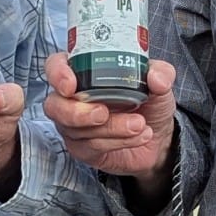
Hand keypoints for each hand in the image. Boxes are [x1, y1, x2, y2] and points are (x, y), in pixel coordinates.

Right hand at [40, 52, 178, 177]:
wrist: (159, 138)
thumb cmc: (149, 103)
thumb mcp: (160, 83)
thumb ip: (161, 73)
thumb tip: (156, 78)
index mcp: (84, 72)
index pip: (55, 66)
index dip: (57, 73)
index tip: (70, 84)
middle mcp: (72, 98)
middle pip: (54, 105)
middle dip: (76, 112)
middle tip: (103, 112)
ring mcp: (74, 125)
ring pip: (76, 129)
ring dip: (110, 128)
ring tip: (139, 125)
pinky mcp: (83, 148)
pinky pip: (90, 147)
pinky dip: (116, 141)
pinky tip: (139, 136)